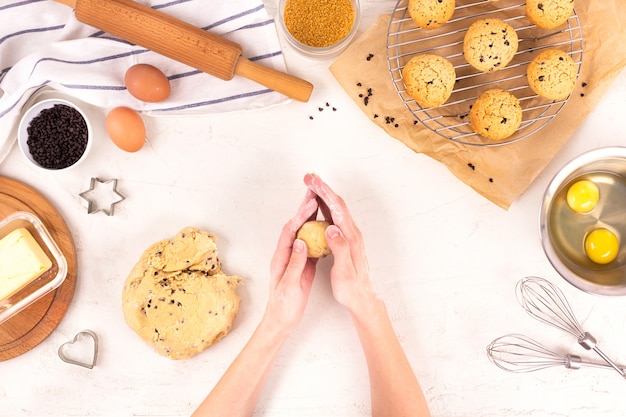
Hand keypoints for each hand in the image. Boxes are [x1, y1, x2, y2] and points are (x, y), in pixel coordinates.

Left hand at [265, 189, 319, 334]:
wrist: (282, 320)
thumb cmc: (283, 305)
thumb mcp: (289, 285)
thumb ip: (295, 264)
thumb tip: (301, 242)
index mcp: (281, 257)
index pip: (290, 231)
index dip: (300, 216)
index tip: (311, 203)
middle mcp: (287, 254)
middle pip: (295, 226)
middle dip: (304, 209)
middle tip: (314, 192)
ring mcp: (295, 258)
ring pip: (304, 232)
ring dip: (311, 217)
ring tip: (321, 202)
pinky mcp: (303, 264)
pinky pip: (311, 243)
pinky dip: (318, 232)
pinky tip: (327, 226)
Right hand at [303, 173, 376, 314]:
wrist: (363, 298)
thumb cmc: (352, 288)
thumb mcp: (344, 271)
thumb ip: (339, 248)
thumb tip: (332, 228)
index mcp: (350, 237)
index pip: (337, 209)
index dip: (325, 193)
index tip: (313, 182)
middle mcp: (352, 233)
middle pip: (337, 204)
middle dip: (323, 188)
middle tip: (309, 177)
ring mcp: (350, 236)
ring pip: (336, 209)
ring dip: (323, 195)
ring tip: (311, 185)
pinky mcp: (346, 240)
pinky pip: (334, 218)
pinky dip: (325, 207)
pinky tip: (317, 207)